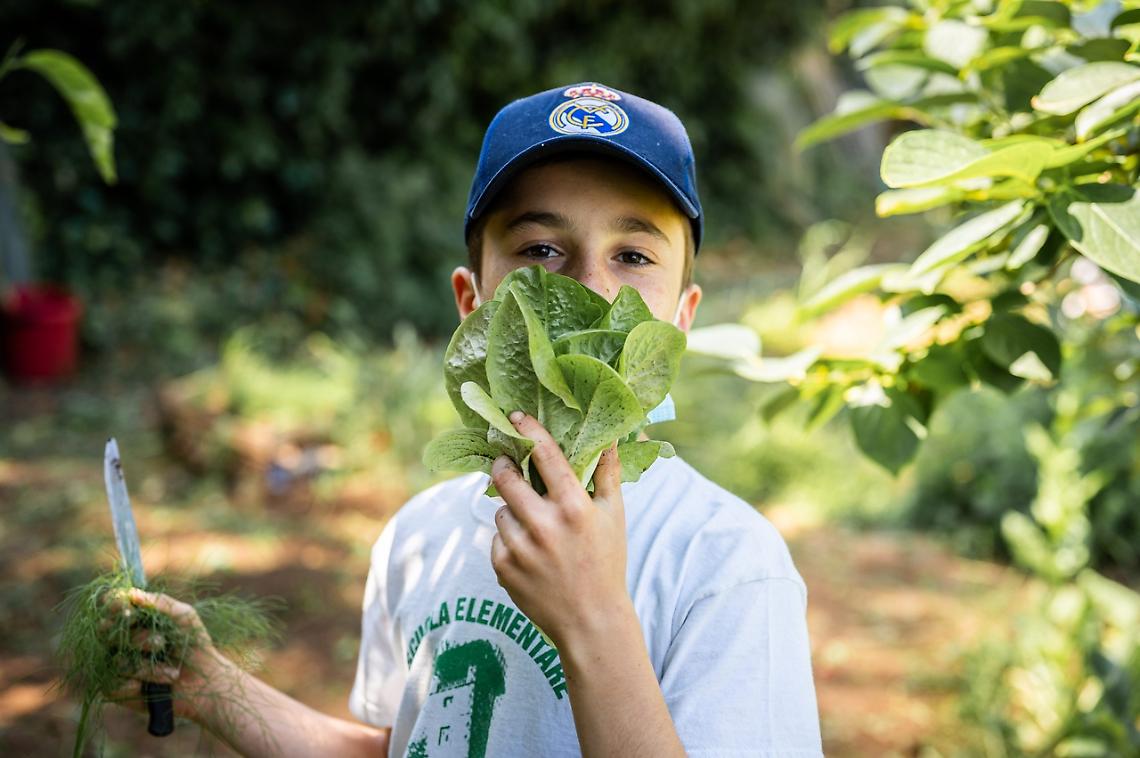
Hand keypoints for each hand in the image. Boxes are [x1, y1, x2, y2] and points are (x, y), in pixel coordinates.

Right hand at [105, 589, 226, 720]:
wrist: (204, 681)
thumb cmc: (194, 643)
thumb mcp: (185, 617)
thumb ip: (161, 603)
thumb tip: (132, 594)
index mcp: (133, 619)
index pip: (111, 606)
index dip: (113, 604)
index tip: (127, 607)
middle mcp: (118, 639)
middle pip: (107, 632)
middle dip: (138, 638)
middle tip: (161, 643)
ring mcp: (114, 664)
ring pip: (118, 661)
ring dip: (149, 666)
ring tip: (174, 672)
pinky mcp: (115, 689)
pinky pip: (114, 685)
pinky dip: (141, 683)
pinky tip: (158, 684)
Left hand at [489, 411, 631, 649]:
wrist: (590, 622)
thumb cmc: (606, 563)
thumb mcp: (613, 516)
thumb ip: (607, 474)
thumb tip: (610, 436)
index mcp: (573, 508)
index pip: (544, 457)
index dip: (528, 432)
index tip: (515, 418)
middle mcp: (543, 525)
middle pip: (505, 478)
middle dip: (503, 467)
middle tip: (506, 464)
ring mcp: (520, 548)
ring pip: (501, 511)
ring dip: (512, 512)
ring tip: (535, 528)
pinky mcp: (503, 568)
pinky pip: (497, 539)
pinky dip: (509, 541)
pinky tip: (530, 555)